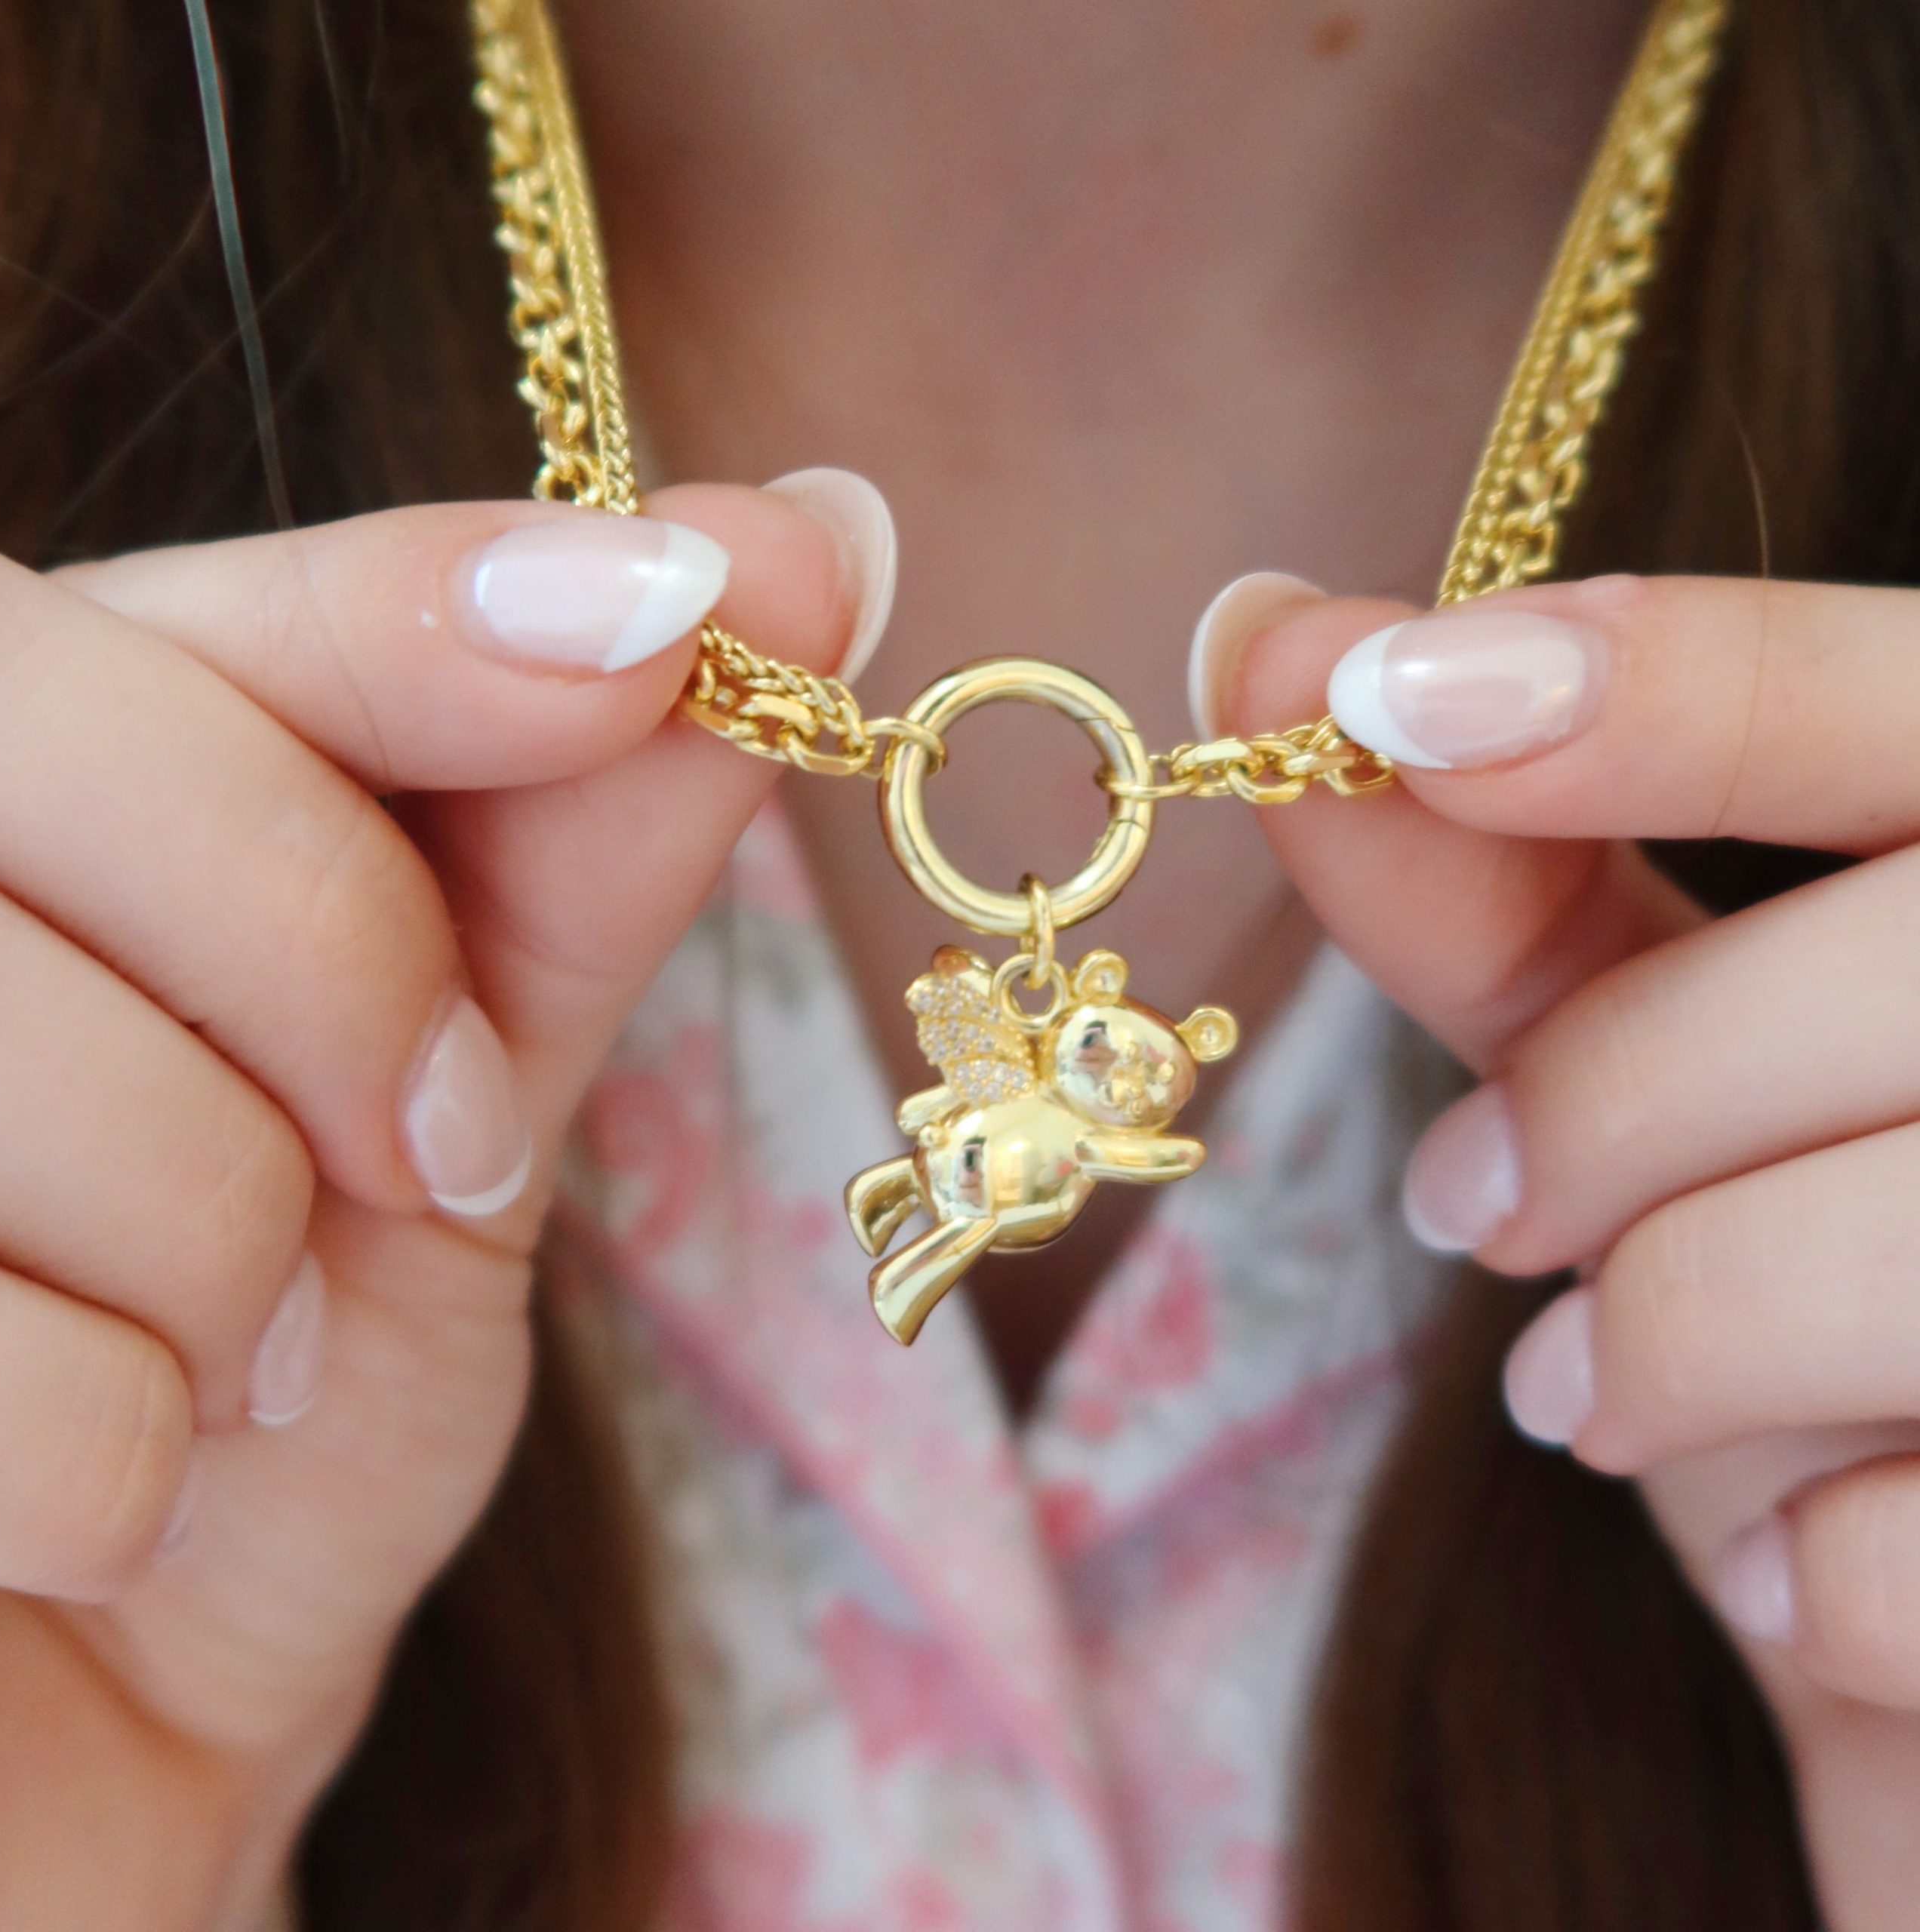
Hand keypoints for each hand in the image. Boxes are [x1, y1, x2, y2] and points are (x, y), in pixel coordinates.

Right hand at [0, 482, 874, 1928]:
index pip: (211, 605)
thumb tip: (821, 536)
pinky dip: (126, 1467)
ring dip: (234, 1264)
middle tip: (421, 1150)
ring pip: (47, 1065)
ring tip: (232, 1350)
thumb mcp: (466, 1107)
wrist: (114, 1711)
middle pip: (87, 744)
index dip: (440, 602)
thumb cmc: (287, 1398)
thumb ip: (585, 839)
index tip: (696, 614)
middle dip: (344, 970)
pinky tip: (109, 1491)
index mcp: (27, 789)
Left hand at [1199, 569, 1919, 1928]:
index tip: (1366, 691)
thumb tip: (1258, 638)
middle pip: (1863, 989)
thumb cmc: (1813, 1330)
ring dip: (1656, 1348)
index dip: (1653, 681)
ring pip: (1859, 1266)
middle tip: (1473, 1207)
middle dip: (1598, 1107)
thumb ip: (1500, 882)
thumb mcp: (1662, 1082)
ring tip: (1597, 1392)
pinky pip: (1917, 1554)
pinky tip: (1804, 1565)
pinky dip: (1803, 1575)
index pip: (1894, 704)